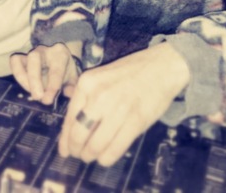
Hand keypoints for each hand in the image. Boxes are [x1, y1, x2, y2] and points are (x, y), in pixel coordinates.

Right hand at [10, 43, 80, 104]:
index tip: (48, 100)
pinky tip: (25, 87)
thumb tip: (69, 96)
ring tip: (31, 94)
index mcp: (60, 54)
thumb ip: (72, 88)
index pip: (55, 69)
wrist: (60, 61)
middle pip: (34, 59)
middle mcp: (44, 50)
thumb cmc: (66, 71)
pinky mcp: (21, 56)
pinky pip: (14, 62)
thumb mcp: (73, 79)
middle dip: (34, 80)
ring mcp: (31, 52)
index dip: (51, 86)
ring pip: (20, 59)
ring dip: (23, 79)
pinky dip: (17, 75)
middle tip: (38, 97)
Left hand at [59, 42, 189, 165]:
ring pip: (95, 145)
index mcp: (87, 83)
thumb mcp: (100, 76)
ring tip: (92, 157)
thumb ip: (84, 95)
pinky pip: (115, 148)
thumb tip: (68, 115)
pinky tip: (105, 158)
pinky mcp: (136, 122)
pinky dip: (107, 158)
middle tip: (79, 155)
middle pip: (79, 134)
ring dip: (91, 156)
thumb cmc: (130, 72)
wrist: (161, 66)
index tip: (64, 150)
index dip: (65, 139)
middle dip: (76, 150)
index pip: (69, 118)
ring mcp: (117, 109)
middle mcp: (98, 96)